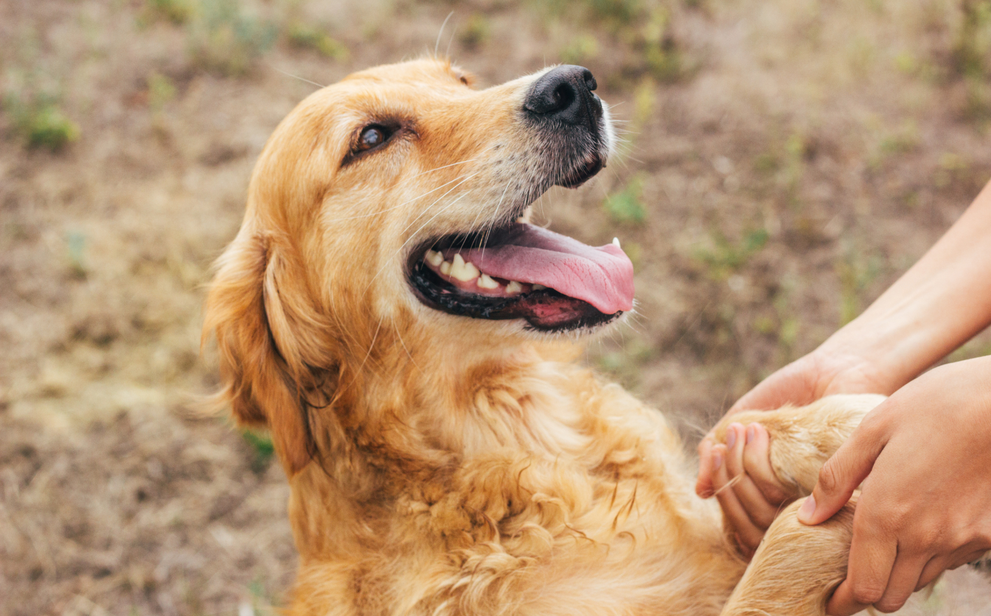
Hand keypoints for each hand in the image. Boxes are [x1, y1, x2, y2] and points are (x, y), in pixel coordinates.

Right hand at [697, 348, 891, 553]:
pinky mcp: (826, 488)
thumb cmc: (789, 393)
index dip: (718, 483)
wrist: (832, 369)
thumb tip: (701, 492)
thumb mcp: (742, 421)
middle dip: (726, 471)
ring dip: (742, 463)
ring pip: (759, 507)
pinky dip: (757, 463)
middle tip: (731, 433)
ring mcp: (808, 497)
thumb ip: (720, 455)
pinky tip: (758, 431)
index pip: (735, 511)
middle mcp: (790, 501)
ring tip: (748, 428)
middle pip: (742, 514)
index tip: (715, 449)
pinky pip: (777, 494)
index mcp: (769, 490)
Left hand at [798, 356, 990, 613]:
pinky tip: (927, 517)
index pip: (863, 588)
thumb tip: (808, 516)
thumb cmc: (938, 403)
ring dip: (900, 569)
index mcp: (888, 513)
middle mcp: (926, 537)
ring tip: (889, 535)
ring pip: (922, 579)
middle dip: (869, 588)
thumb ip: (837, 477)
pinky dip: (935, 551)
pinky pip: (954, 559)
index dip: (844, 600)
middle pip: (891, 595)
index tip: (831, 599)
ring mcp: (964, 539)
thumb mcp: (874, 428)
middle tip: (855, 565)